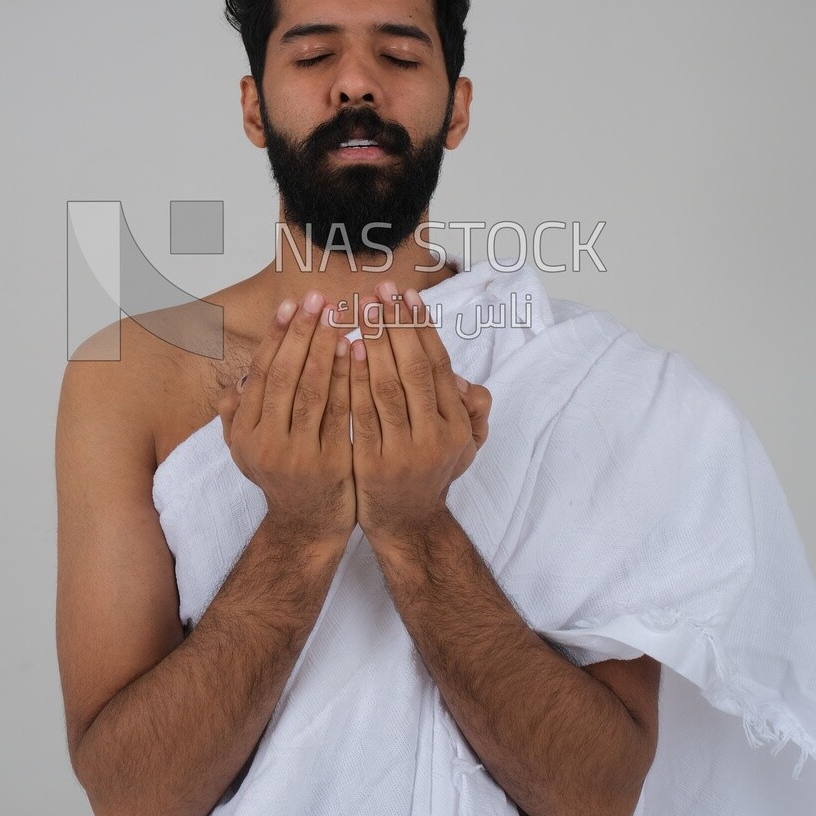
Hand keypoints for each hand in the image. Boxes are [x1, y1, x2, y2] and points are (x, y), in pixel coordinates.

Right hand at [217, 290, 355, 551]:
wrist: (308, 527)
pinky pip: (340, 412)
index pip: (261, 373)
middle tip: (318, 298)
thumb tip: (232, 386)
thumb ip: (237, 417)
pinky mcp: (330, 464)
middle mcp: (265, 443)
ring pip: (311, 391)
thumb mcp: (248, 452)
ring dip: (325, 349)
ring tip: (340, 316)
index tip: (291, 304)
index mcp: (244, 432)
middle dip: (302, 333)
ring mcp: (298, 455)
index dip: (276, 336)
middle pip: (284, 376)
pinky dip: (348, 378)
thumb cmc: (283, 478)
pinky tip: (359, 351)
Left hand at [348, 280, 491, 545]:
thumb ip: (471, 409)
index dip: (422, 329)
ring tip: (362, 312)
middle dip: (397, 327)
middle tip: (380, 292)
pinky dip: (354, 380)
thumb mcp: (465, 444)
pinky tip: (345, 351)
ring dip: (375, 346)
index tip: (407, 296)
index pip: (439, 366)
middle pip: (415, 370)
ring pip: (389, 389)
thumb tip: (466, 382)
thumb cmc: (432, 471)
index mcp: (457, 425)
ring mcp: (405, 451)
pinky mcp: (374, 463)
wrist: (407, 523)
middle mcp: (436, 437)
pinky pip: (363, 414)